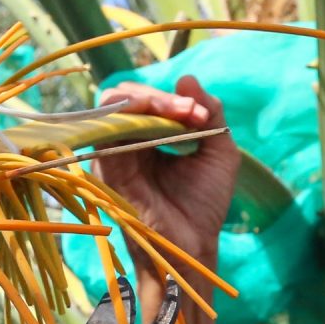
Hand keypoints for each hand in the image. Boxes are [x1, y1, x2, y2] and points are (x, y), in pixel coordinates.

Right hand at [93, 77, 239, 275]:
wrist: (193, 246)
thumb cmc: (204, 206)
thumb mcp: (218, 151)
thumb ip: (209, 112)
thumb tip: (186, 77)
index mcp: (150, 139)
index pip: (147, 102)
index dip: (172, 97)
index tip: (201, 113)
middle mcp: (127, 144)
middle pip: (126, 98)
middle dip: (160, 96)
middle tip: (191, 111)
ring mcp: (114, 155)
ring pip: (113, 107)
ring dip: (148, 100)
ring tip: (180, 112)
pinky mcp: (108, 168)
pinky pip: (106, 129)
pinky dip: (131, 115)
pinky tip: (161, 118)